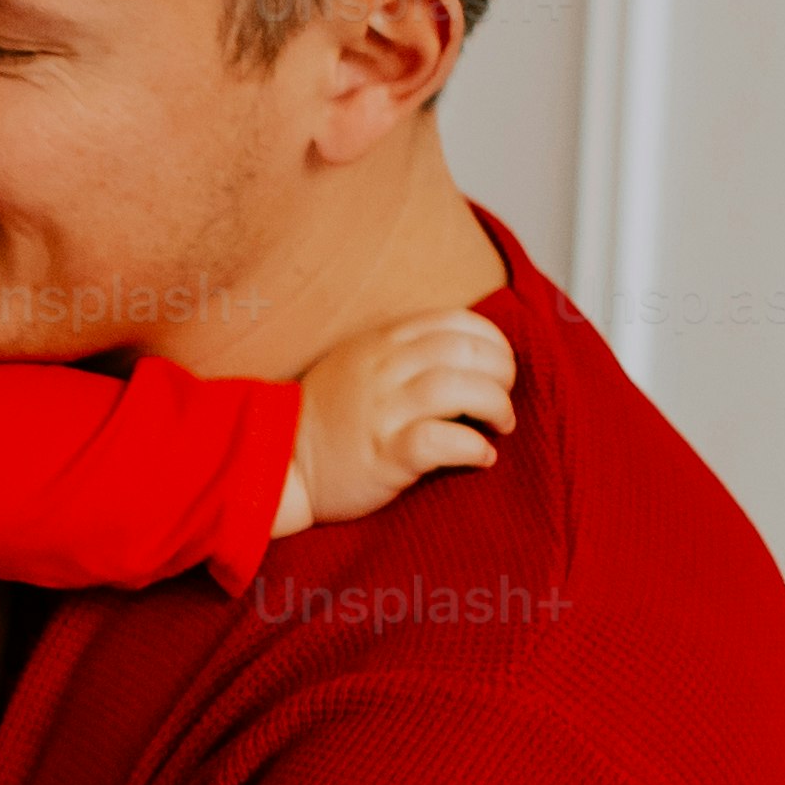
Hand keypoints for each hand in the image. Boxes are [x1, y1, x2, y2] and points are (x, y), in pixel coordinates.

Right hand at [277, 306, 513, 536]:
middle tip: (504, 397)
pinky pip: (442, 441)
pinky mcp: (385, 455)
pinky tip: (482, 456)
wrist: (281, 462)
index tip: (499, 366)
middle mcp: (384, 370)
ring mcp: (383, 412)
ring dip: (496, 406)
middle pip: (467, 352)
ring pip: (460, 389)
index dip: (493, 342)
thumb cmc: (330, 416)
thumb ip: (405, 349)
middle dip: (502, 373)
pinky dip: (473, 447)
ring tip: (500, 425)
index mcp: (382, 342)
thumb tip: (468, 353)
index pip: (458, 321)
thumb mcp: (360, 361)